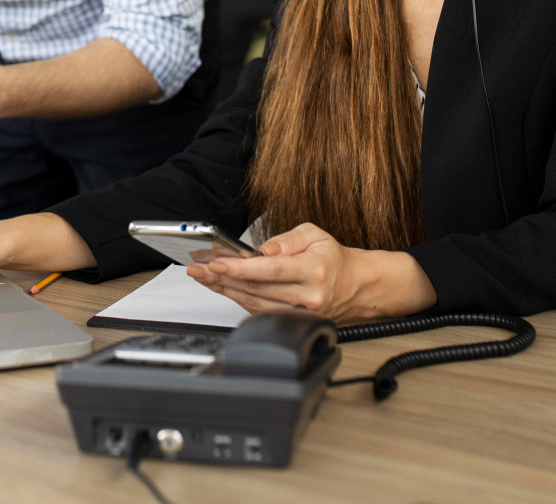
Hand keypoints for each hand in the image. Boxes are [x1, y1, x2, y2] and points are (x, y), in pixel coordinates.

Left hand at [186, 222, 436, 322]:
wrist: (357, 285)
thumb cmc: (333, 257)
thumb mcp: (315, 234)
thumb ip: (287, 239)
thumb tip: (263, 250)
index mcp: (314, 270)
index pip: (270, 270)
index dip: (240, 268)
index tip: (216, 262)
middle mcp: (308, 296)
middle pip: (257, 289)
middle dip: (223, 278)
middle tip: (198, 268)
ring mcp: (301, 312)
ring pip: (255, 303)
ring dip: (225, 290)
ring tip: (203, 276)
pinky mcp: (294, 320)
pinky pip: (260, 311)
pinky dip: (238, 299)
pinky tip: (222, 287)